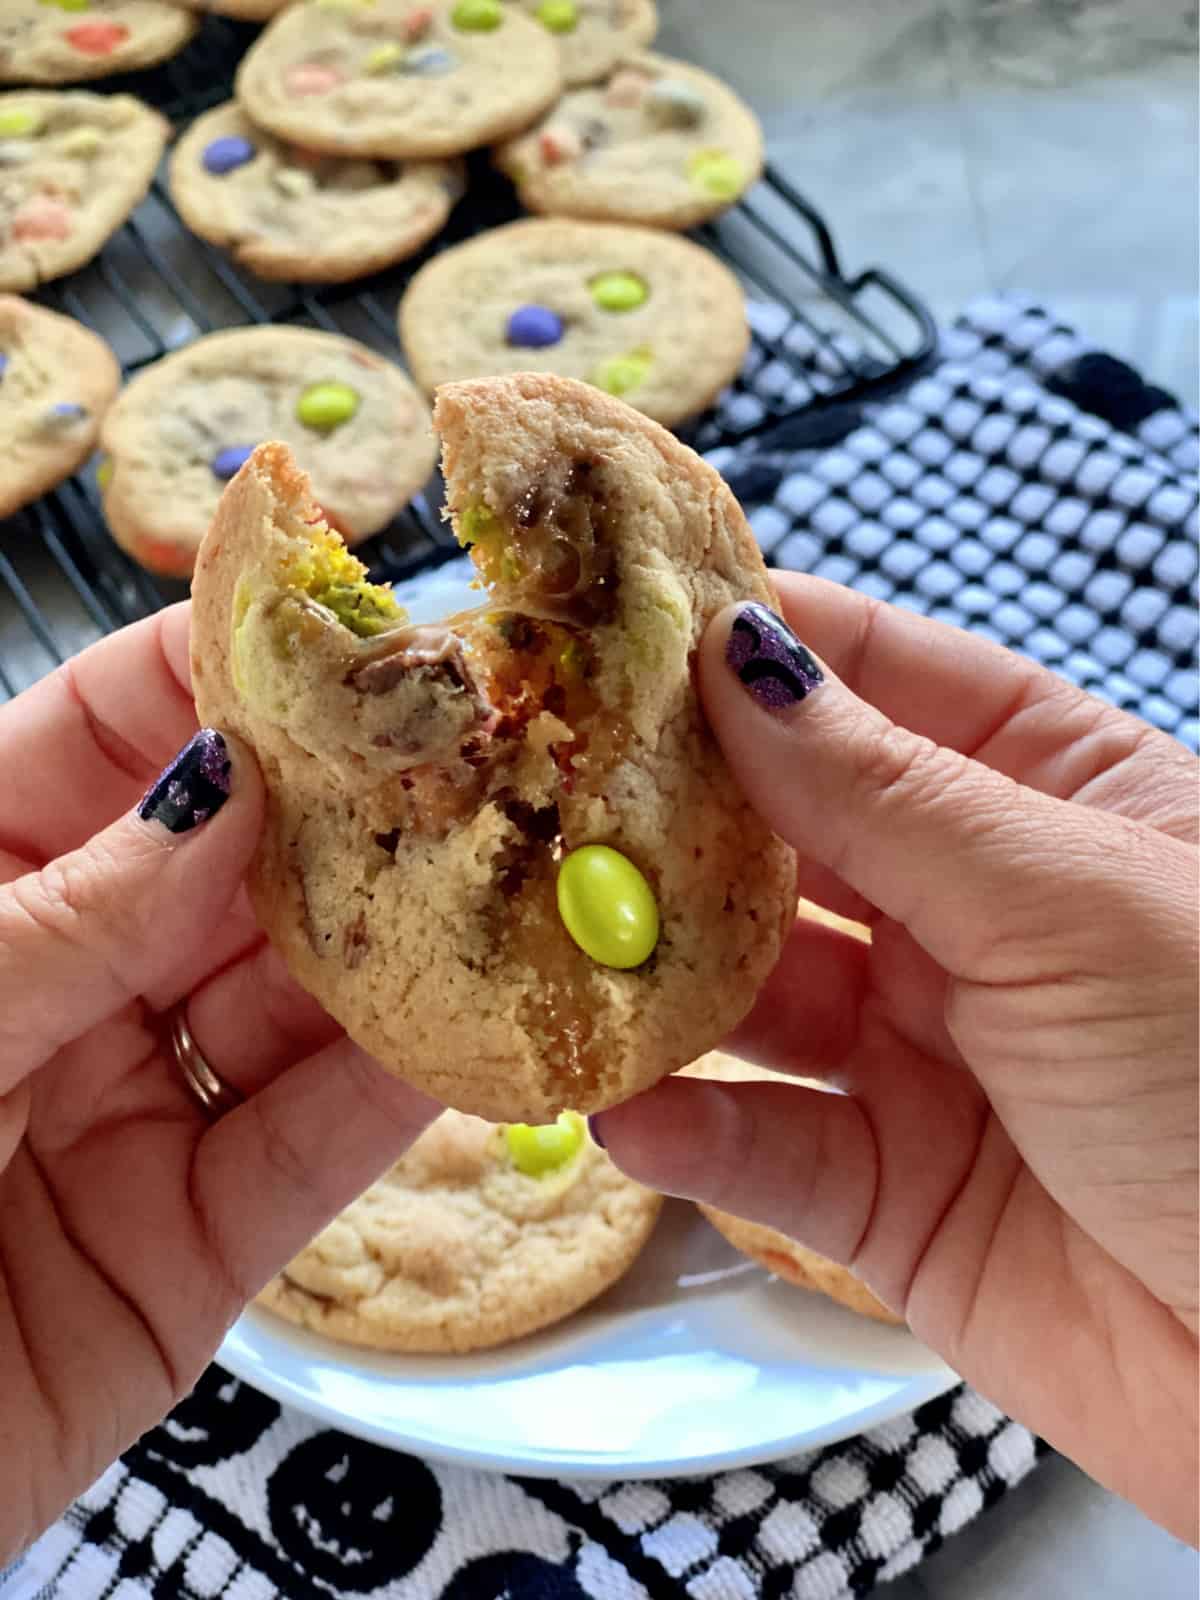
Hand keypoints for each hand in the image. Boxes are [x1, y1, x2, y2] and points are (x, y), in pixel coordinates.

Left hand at [0, 605, 438, 1560]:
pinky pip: (303, 1155)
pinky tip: (479, 1034)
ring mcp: (125, 1114)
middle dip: (345, 811)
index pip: (99, 736)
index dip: (215, 676)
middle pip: (224, 868)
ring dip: (397, 950)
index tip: (341, 634)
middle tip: (476, 755)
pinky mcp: (185, 1251)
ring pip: (286, 1008)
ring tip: (512, 879)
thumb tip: (232, 795)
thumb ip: (73, 920)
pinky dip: (393, 1098)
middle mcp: (57, 985)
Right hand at [592, 574, 1198, 1543]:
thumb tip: (741, 658)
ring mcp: (927, 1053)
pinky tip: (628, 1114)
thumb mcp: (1072, 902)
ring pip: (758, 992)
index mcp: (1056, 801)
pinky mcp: (890, 1193)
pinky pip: (766, 1148)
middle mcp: (980, 914)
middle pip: (793, 834)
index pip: (884, 683)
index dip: (760, 647)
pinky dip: (693, 1134)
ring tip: (549, 952)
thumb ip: (888, 794)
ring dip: (660, 979)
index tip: (619, 624)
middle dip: (674, 815)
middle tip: (541, 789)